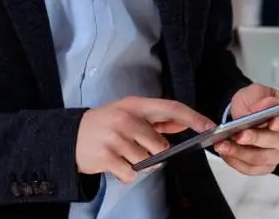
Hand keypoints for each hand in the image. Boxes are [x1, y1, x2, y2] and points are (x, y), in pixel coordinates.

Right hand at [75, 96, 214, 183]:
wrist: (70, 136)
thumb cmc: (105, 123)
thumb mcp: (129, 113)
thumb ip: (156, 119)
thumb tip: (184, 124)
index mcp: (136, 105)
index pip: (172, 108)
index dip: (193, 118)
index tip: (209, 126)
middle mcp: (127, 119)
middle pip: (160, 145)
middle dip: (156, 153)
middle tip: (141, 149)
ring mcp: (116, 138)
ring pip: (146, 162)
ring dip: (140, 164)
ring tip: (124, 154)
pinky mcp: (106, 157)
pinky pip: (130, 174)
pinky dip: (127, 174)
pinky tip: (116, 163)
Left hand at [215, 83, 278, 174]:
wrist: (242, 114)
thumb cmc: (253, 103)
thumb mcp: (255, 93)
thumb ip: (260, 99)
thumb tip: (266, 105)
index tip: (271, 122)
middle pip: (275, 142)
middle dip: (255, 139)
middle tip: (238, 135)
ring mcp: (276, 155)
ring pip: (260, 159)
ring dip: (240, 152)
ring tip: (223, 145)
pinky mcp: (264, 167)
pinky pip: (250, 169)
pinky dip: (236, 161)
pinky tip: (225, 153)